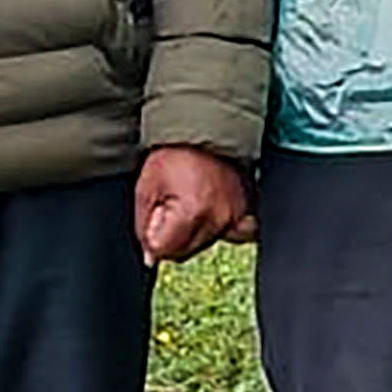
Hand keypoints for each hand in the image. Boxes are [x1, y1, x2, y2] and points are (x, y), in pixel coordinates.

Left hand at [132, 148, 251, 263]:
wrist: (205, 134)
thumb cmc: (174, 156)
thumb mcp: (146, 189)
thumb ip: (143, 227)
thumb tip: (151, 257)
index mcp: (192, 212)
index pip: (164, 250)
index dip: (152, 234)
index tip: (157, 211)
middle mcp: (219, 218)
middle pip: (184, 252)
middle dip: (171, 235)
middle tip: (172, 204)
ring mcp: (238, 217)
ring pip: (205, 245)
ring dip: (193, 231)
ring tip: (191, 201)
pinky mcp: (249, 212)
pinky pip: (237, 235)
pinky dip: (222, 229)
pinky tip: (212, 213)